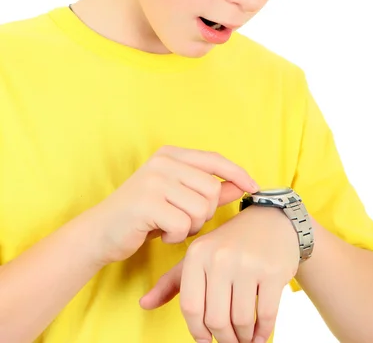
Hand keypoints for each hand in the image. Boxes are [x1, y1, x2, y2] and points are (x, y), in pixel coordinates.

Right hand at [92, 145, 258, 265]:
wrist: (100, 232)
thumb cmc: (143, 215)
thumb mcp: (177, 197)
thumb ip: (208, 190)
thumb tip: (240, 186)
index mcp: (171, 154)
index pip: (214, 159)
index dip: (237, 173)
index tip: (254, 186)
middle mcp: (163, 161)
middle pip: (211, 189)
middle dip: (205, 212)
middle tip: (184, 220)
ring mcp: (154, 180)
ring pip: (200, 209)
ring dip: (191, 226)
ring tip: (171, 225)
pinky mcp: (147, 203)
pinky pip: (183, 224)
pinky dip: (176, 236)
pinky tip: (160, 233)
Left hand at [140, 205, 299, 342]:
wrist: (270, 220)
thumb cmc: (230, 243)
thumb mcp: (199, 256)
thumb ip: (172, 282)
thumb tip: (144, 305)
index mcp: (197, 254)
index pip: (191, 308)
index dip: (198, 332)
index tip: (206, 341)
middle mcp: (220, 257)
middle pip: (216, 318)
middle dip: (223, 339)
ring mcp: (247, 263)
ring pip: (240, 320)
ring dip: (243, 339)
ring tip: (244, 339)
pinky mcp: (272, 271)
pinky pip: (265, 315)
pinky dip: (262, 332)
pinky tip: (259, 334)